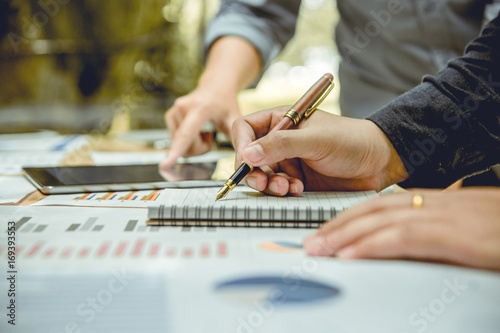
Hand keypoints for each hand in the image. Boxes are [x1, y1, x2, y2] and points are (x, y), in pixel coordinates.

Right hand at [161, 87, 239, 166]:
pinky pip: (176, 141)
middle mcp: (182, 107)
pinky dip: (188, 141)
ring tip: (204, 132)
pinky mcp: (170, 115)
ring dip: (194, 145)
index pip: (186, 133)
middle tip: (210, 138)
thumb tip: (243, 156)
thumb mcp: (235, 119)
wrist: (216, 87)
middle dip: (200, 149)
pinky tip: (196, 130)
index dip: (176, 150)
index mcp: (200, 108)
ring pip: (179, 145)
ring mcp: (174, 111)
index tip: (165, 164)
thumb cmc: (225, 103)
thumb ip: (239, 138)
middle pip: (185, 146)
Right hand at [232, 106, 407, 195]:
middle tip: (263, 182)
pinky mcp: (296, 181)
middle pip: (249, 156)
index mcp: (281, 121)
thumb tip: (247, 154)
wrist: (379, 163)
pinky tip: (297, 190)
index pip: (246, 129)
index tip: (247, 160)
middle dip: (253, 170)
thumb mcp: (314, 139)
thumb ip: (280, 144)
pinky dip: (281, 192)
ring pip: (261, 175)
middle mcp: (281, 141)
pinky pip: (277, 189)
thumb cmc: (351, 140)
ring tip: (284, 188)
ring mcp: (288, 162)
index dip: (241, 144)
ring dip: (268, 184)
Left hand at [303, 188, 499, 270]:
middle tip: (311, 241)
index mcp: (435, 202)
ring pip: (382, 220)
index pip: (382, 204)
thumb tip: (403, 248)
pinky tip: (351, 256)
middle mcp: (434, 203)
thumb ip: (433, 235)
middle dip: (338, 225)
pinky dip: (372, 246)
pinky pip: (403, 238)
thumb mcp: (464, 230)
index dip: (350, 216)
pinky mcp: (455, 233)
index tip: (328, 231)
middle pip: (374, 209)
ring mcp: (444, 216)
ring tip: (319, 249)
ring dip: (345, 235)